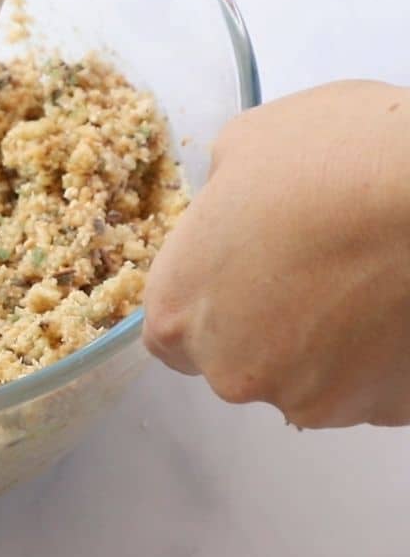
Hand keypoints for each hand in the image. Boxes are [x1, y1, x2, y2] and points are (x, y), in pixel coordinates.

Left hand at [144, 81, 409, 427]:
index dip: (207, 302)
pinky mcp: (385, 412)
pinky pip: (373, 386)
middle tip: (314, 265)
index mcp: (180, 312)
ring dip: (329, 341)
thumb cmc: (338, 159)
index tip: (240, 271)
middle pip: (238, 361)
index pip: (170, 335)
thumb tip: (230, 206)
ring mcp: (315, 400)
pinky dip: (383, 356)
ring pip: (310, 378)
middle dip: (268, 322)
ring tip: (369, 277)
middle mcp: (234, 372)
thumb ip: (220, 195)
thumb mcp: (247, 144)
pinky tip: (400, 301)